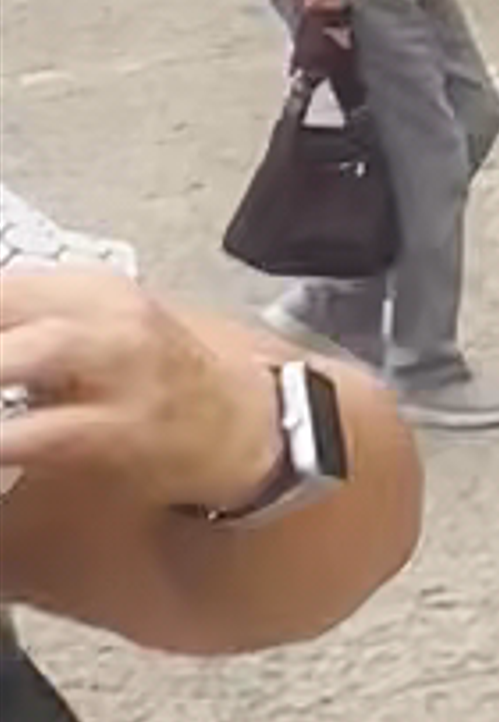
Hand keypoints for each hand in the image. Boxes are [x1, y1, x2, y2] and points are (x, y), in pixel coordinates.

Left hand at [0, 271, 296, 526]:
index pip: (0, 283)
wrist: (251, 426)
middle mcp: (104, 316)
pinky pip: (41, 434)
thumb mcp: (102, 330)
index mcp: (88, 287)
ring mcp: (119, 371)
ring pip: (26, 358)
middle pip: (7, 306)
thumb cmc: (162, 380)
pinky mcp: (123, 430)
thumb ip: (32, 324)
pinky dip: (1, 438)